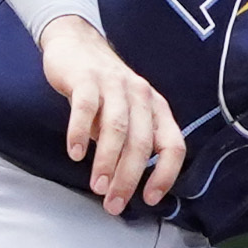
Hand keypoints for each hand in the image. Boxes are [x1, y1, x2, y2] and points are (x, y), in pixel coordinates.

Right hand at [40, 15, 183, 215]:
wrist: (77, 44)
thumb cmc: (104, 90)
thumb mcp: (127, 115)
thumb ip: (131, 143)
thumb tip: (128, 186)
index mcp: (158, 109)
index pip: (173, 146)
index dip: (165, 174)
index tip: (149, 199)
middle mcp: (141, 95)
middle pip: (142, 143)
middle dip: (128, 177)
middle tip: (113, 203)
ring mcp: (115, 85)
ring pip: (117, 128)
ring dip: (107, 161)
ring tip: (97, 186)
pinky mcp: (86, 78)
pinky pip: (85, 108)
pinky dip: (79, 133)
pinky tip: (75, 154)